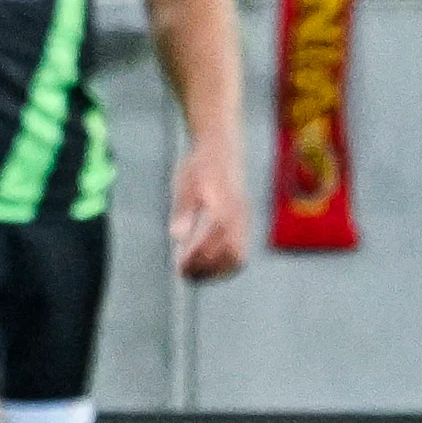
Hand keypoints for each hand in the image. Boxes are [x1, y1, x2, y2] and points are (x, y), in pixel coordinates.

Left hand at [170, 140, 248, 280]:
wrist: (222, 149)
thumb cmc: (199, 167)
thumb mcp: (184, 184)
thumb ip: (182, 211)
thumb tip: (177, 236)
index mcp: (222, 207)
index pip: (212, 242)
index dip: (196, 258)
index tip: (179, 267)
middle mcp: (237, 217)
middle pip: (228, 255)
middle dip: (206, 269)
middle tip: (184, 274)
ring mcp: (244, 221)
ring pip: (237, 257)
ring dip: (217, 271)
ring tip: (195, 274)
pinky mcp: (244, 224)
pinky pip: (241, 253)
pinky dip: (225, 265)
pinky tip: (207, 266)